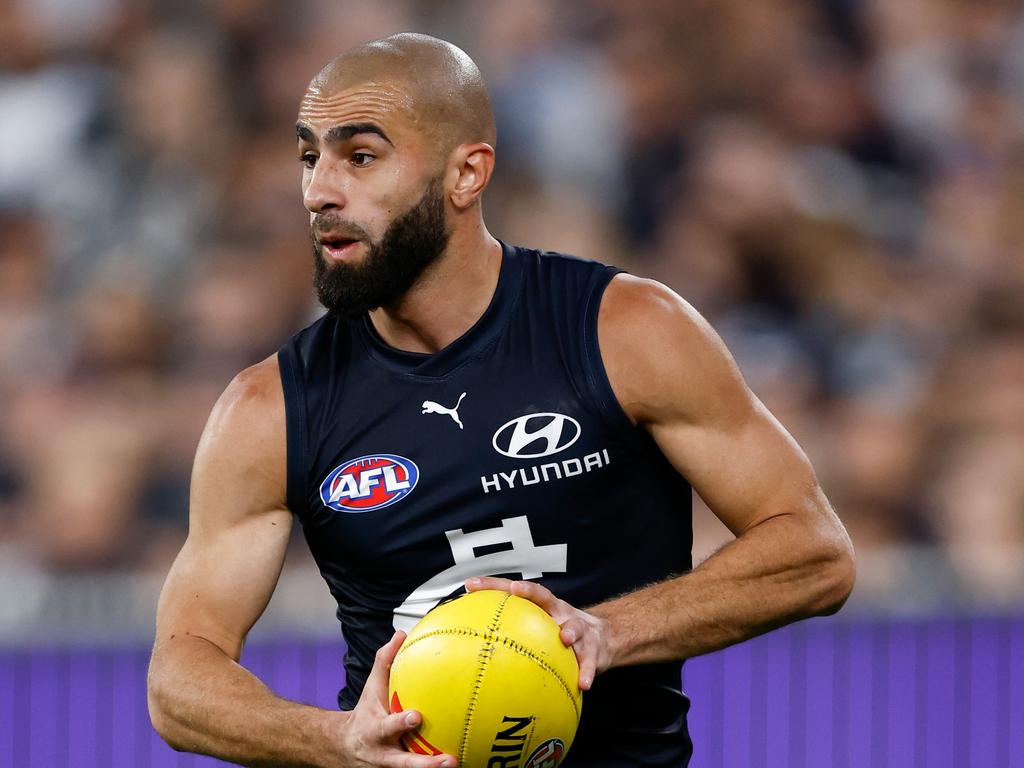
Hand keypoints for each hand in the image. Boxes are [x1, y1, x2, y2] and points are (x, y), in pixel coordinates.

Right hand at [336, 630, 456, 767]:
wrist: (345, 747)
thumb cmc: (367, 712)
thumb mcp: (371, 688)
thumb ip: (385, 661)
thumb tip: (400, 634)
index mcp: (376, 729)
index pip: (388, 726)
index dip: (401, 722)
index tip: (416, 716)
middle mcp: (384, 753)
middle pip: (402, 762)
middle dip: (422, 763)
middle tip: (446, 760)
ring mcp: (392, 766)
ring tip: (455, 764)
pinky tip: (460, 764)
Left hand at [465, 577, 612, 690]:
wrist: (604, 638)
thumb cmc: (561, 634)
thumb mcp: (541, 630)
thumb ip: (513, 635)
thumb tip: (473, 651)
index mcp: (542, 607)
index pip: (514, 592)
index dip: (492, 585)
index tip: (470, 584)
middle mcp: (559, 612)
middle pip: (545, 597)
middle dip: (531, 592)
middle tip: (517, 589)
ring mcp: (579, 628)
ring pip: (574, 627)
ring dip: (570, 631)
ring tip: (565, 638)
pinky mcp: (594, 649)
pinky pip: (590, 662)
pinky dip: (587, 672)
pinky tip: (583, 684)